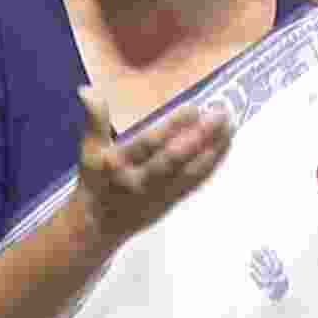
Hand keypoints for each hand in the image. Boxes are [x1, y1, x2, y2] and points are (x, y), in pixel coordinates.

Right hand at [71, 87, 232, 245]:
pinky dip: (213, 163)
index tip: (193, 107)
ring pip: (191, 171)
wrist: (98, 228)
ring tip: (230, 125)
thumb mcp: (88, 150)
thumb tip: (86, 89)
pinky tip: (226, 145)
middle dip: (200, 137)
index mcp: (119, 166)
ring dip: (213, 149)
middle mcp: (142, 182)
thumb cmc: (94, 182)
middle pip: (175, 159)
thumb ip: (94, 119)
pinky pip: (197, 181)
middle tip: (220, 114)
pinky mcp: (173, 201)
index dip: (171, 127)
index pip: (148, 145)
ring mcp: (160, 194)